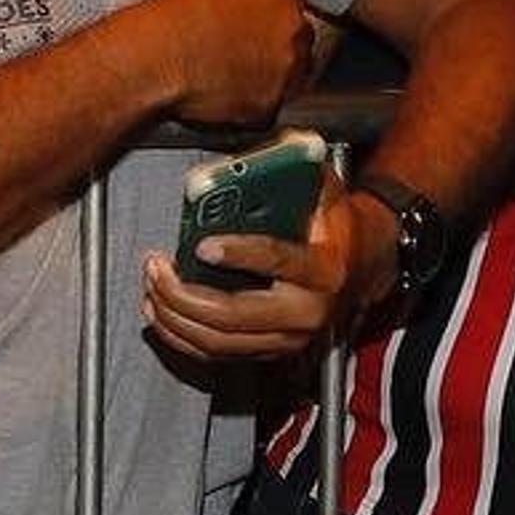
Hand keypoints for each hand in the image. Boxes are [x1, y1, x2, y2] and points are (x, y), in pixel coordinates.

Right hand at [132, 0, 318, 127]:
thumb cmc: (171, 18)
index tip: (255, 24)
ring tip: (231, 76)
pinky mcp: (271, 106)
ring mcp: (286, 71)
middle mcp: (293, 29)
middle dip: (276, 45)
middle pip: (297, 39)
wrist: (156, 58)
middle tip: (242, 50)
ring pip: (290, 76)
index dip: (269, 15)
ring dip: (268, 76)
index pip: (291, 1)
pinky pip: (267, 106)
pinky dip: (251, 105)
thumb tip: (241, 4)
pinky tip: (224, 96)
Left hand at [141, 172, 387, 362]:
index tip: (203, 245)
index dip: (238, 254)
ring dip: (175, 316)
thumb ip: (291, 170)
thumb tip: (243, 161)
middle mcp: (307, 312)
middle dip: (183, 294)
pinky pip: (216, 353)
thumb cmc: (336, 223)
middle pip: (233, 315)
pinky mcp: (269, 351)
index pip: (278, 262)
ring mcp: (287, 338)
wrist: (363, 265)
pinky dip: (181, 337)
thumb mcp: (324, 188)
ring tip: (151, 285)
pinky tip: (160, 312)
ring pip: (218, 340)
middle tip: (156, 267)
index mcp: (323, 270)